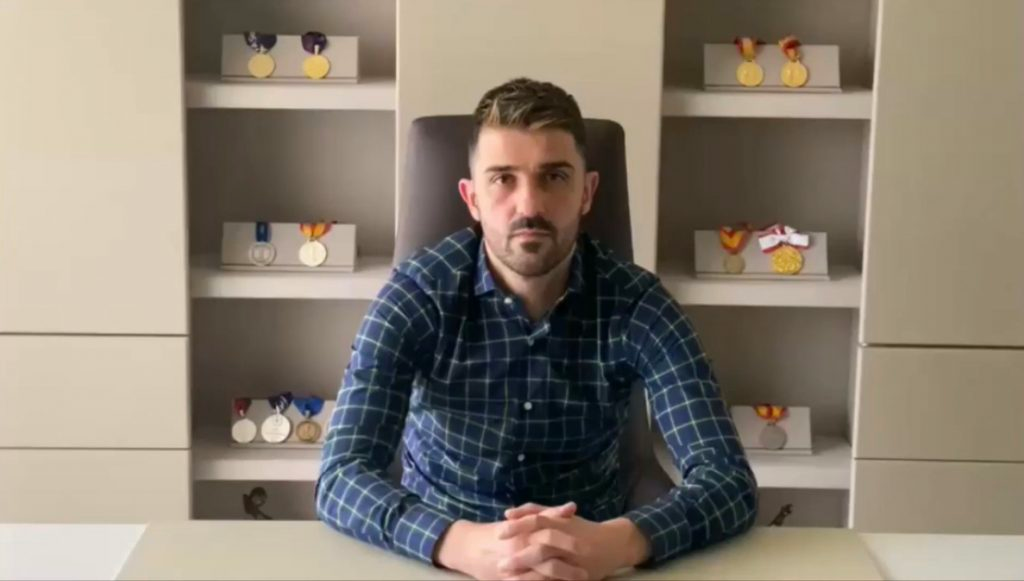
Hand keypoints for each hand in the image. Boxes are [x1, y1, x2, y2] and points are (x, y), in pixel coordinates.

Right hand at [435, 502, 584, 580]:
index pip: (551, 536)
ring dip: (560, 579)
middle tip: (587, 570)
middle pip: (548, 562)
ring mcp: (514, 568)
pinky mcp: (509, 580)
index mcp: (524, 532)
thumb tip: (572, 508)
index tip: (589, 547)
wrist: (467, 547)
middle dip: (568, 567)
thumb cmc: (499, 533)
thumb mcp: (522, 520)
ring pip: (541, 577)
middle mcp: (519, 550)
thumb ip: (546, 515)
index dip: (571, 542)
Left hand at [498, 507, 650, 580]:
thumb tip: (508, 514)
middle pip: (542, 547)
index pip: (537, 521)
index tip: (498, 534)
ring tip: (509, 580)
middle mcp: (568, 540)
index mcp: (562, 523)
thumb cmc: (582, 528)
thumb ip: (537, 512)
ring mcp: (574, 559)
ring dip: (528, 575)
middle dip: (520, 557)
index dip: (518, 526)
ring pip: (549, 568)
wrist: (615, 543)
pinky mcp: (577, 574)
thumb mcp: (562, 516)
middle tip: (500, 565)